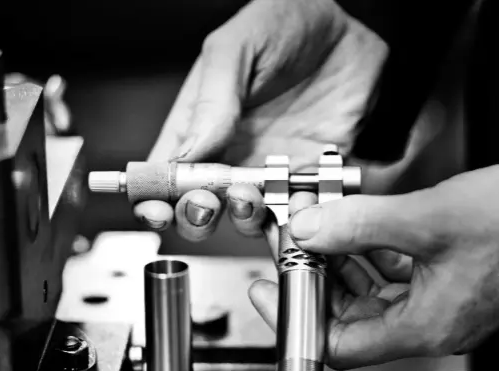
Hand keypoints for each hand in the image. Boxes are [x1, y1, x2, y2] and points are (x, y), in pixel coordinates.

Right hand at [134, 0, 387, 238]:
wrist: (344, 30)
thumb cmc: (284, 23)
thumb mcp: (236, 49)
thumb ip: (212, 101)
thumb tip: (186, 154)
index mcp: (200, 126)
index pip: (165, 173)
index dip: (154, 199)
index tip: (156, 210)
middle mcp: (231, 155)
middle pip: (199, 207)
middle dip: (196, 217)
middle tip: (206, 200)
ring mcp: (270, 170)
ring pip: (246, 218)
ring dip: (243, 219)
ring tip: (249, 194)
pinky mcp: (310, 176)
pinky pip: (298, 210)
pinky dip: (294, 218)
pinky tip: (293, 200)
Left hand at [249, 158, 498, 368]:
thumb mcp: (424, 218)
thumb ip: (358, 225)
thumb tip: (308, 230)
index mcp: (425, 327)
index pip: (339, 345)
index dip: (296, 318)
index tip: (270, 289)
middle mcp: (430, 324)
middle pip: (350, 318)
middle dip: (316, 278)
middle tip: (291, 245)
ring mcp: (440, 305)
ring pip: (371, 295)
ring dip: (342, 262)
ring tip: (319, 229)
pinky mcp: (447, 283)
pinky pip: (394, 277)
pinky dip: (371, 254)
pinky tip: (359, 228)